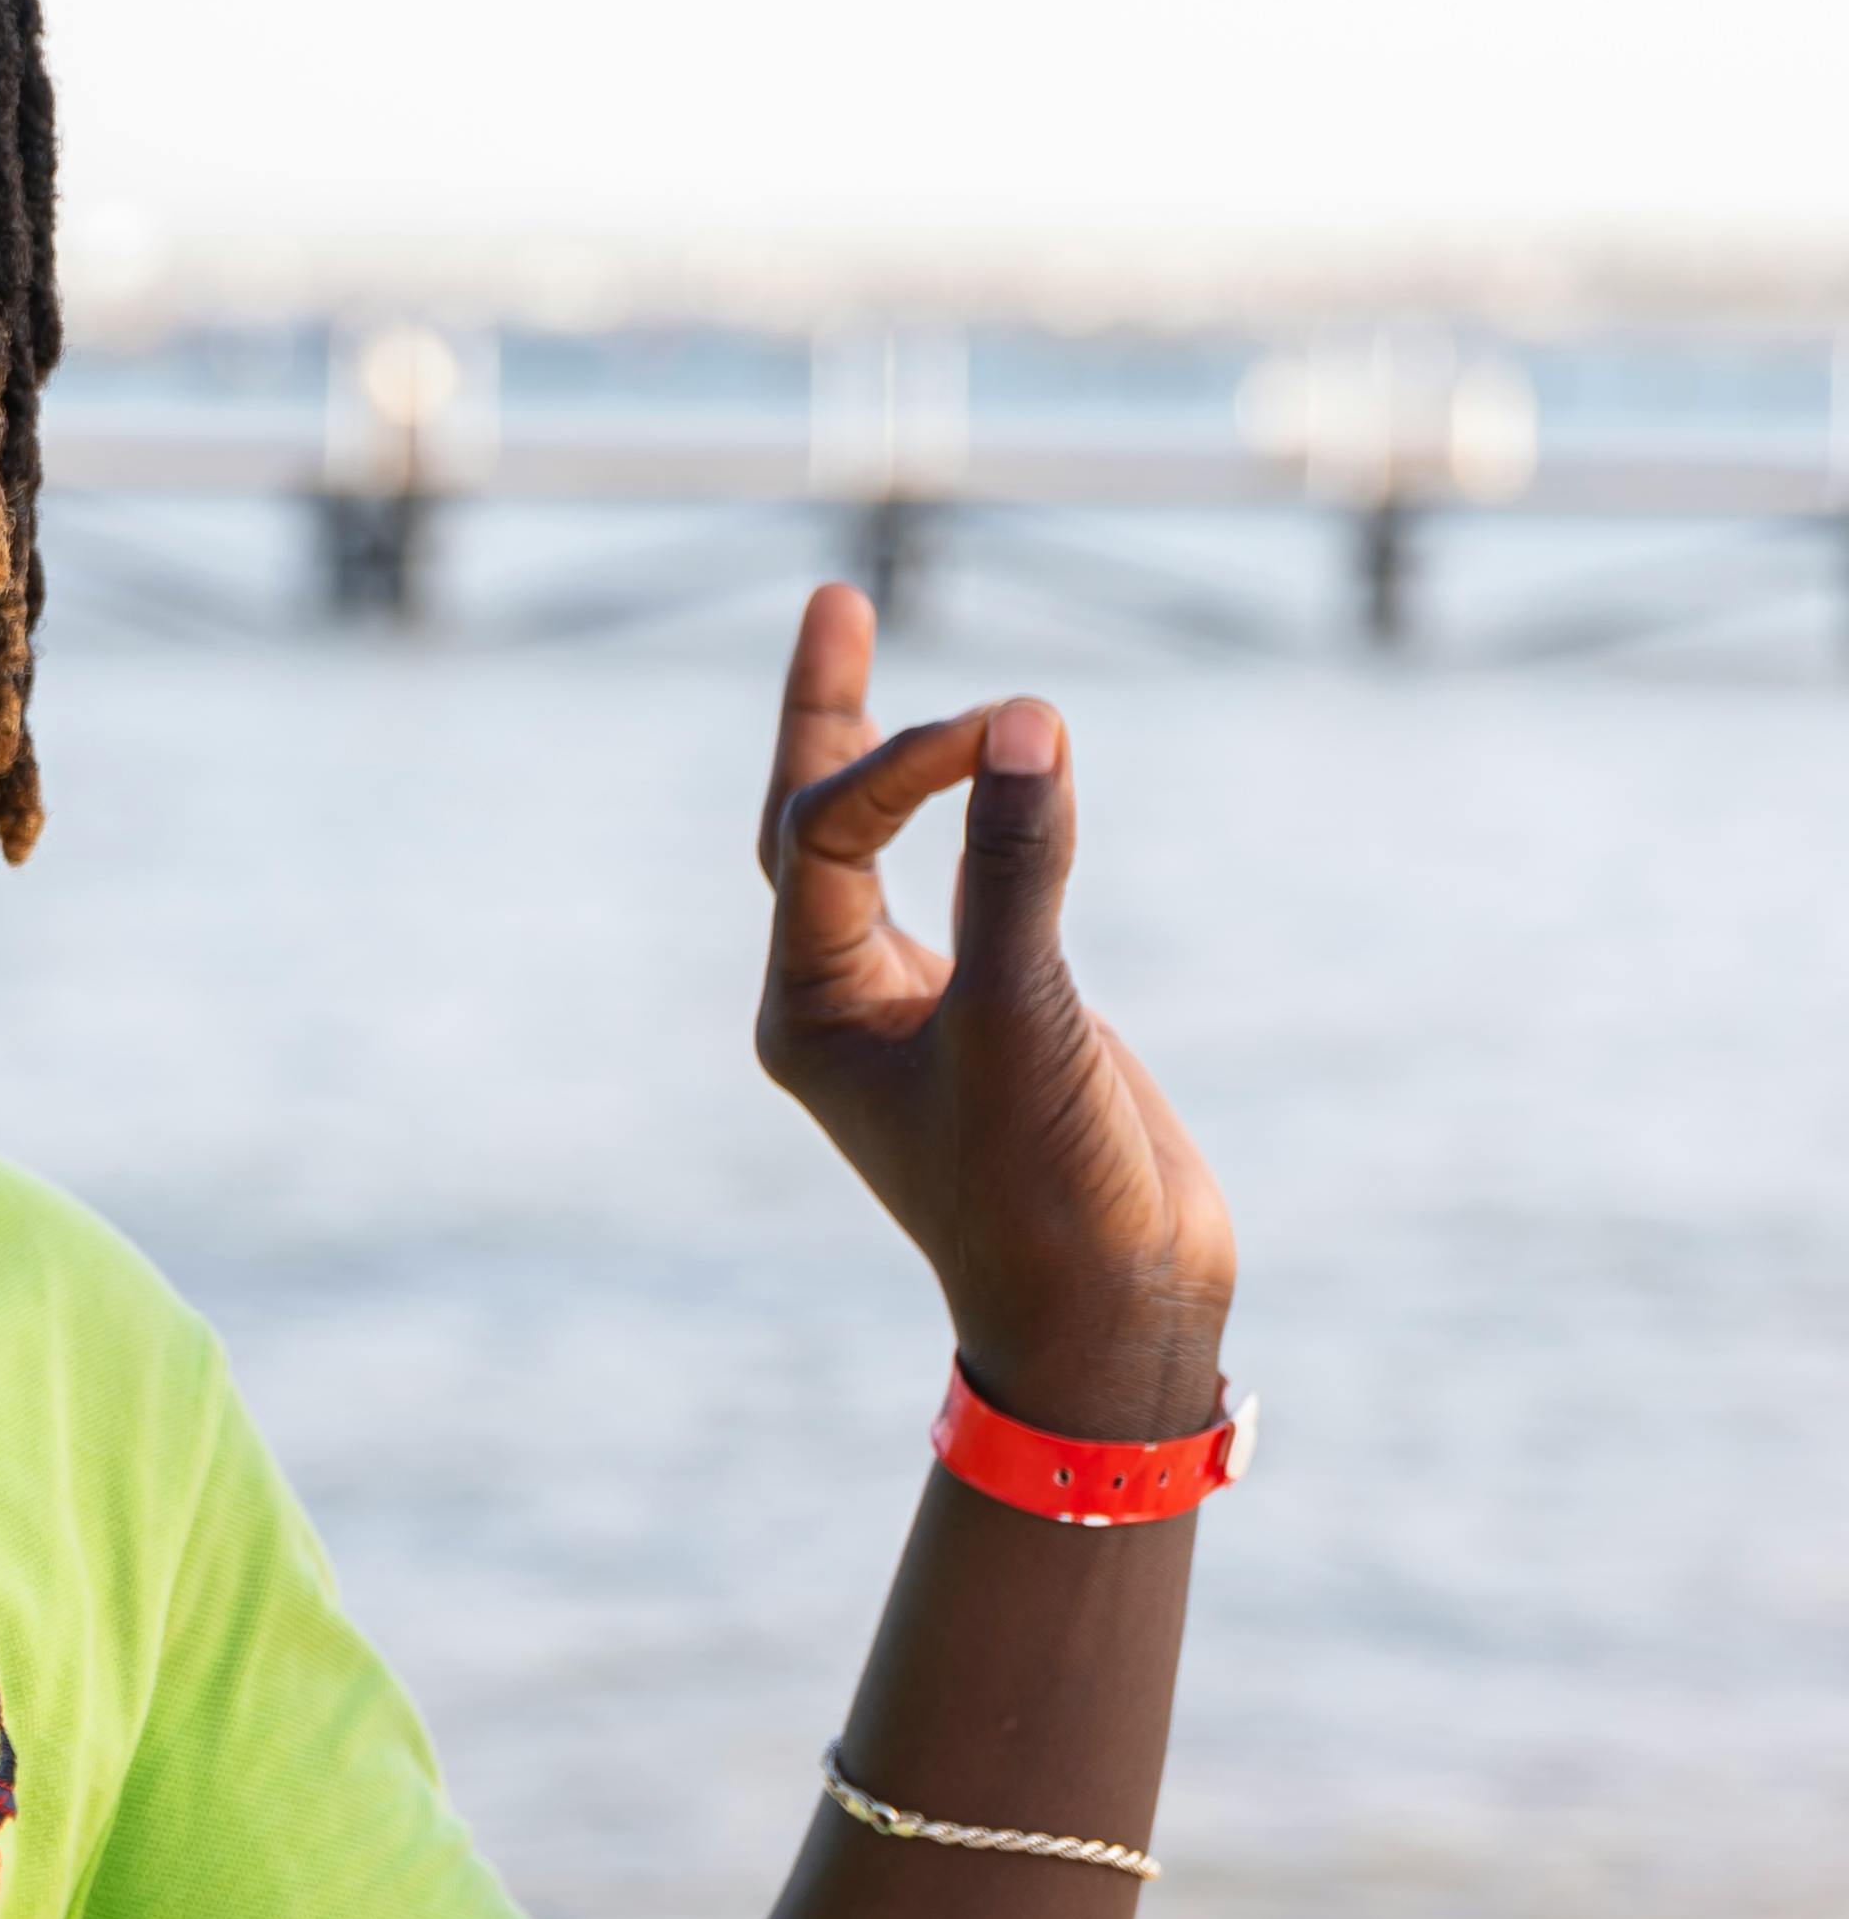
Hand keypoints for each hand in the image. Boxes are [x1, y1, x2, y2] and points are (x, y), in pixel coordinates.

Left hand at [754, 583, 1232, 1435]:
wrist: (1110, 1319)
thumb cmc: (1046, 1194)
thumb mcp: (1028, 1021)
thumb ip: (1018, 869)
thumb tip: (1023, 722)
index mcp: (807, 1007)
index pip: (822, 836)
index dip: (903, 764)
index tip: (1009, 733)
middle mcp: (839, 998)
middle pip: (807, 821)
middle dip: (827, 713)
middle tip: (835, 599)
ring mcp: (912, 1007)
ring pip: (873, 850)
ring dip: (884, 755)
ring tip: (859, 640)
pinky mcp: (991, 1015)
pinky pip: (962, 887)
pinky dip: (973, 816)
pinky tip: (992, 771)